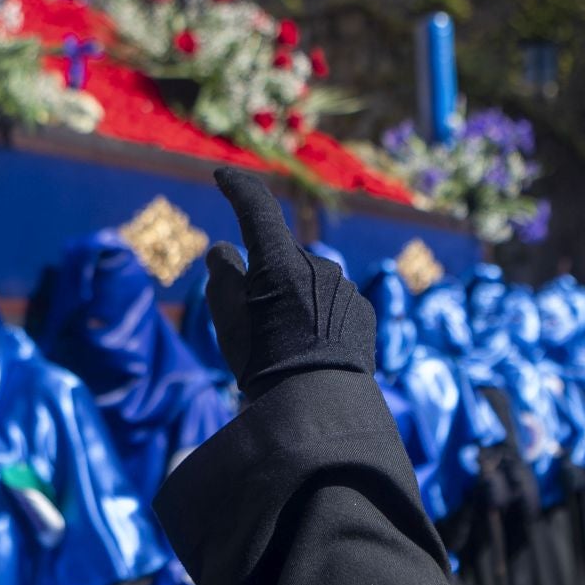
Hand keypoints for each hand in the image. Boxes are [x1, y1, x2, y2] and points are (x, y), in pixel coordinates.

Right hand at [205, 168, 375, 397]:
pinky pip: (331, 305)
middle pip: (280, 258)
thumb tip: (224, 250)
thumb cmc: (264, 364)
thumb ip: (222, 278)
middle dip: (265, 276)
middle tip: (252, 323)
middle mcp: (317, 264)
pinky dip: (317, 318)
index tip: (223, 177)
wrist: (320, 408)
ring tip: (285, 347)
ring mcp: (344, 287)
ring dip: (293, 299)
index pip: (257, 208)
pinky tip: (311, 352)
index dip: (238, 189)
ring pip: (308, 282)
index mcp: (279, 260)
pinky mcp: (362, 312)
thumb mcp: (227, 321)